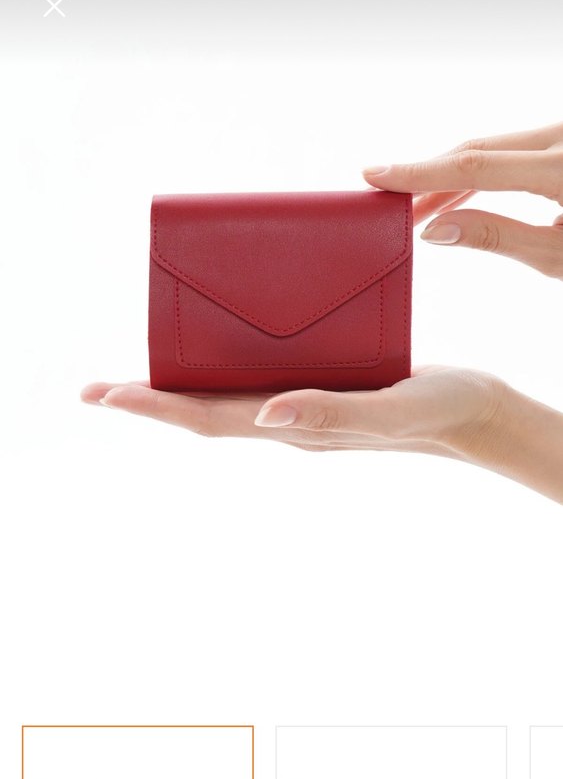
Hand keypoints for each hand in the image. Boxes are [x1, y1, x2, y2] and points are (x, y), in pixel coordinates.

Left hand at [82, 367, 501, 456]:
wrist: (474, 415)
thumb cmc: (436, 411)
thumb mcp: (387, 409)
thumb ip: (329, 412)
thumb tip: (264, 415)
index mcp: (294, 426)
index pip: (207, 418)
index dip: (154, 407)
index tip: (106, 394)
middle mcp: (286, 419)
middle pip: (202, 412)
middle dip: (149, 401)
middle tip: (98, 389)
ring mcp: (300, 407)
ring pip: (224, 399)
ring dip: (178, 390)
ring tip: (139, 375)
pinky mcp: (319, 388)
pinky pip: (258, 379)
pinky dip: (224, 367)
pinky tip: (216, 351)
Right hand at [363, 121, 562, 277]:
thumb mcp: (556, 254)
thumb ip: (498, 237)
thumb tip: (437, 230)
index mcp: (561, 168)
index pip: (476, 166)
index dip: (420, 173)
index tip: (376, 176)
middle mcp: (561, 136)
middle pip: (478, 151)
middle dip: (428, 178)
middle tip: (391, 205)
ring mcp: (561, 132)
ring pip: (493, 148)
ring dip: (451, 177)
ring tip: (419, 209)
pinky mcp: (561, 138)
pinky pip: (513, 149)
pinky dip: (482, 170)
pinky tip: (455, 195)